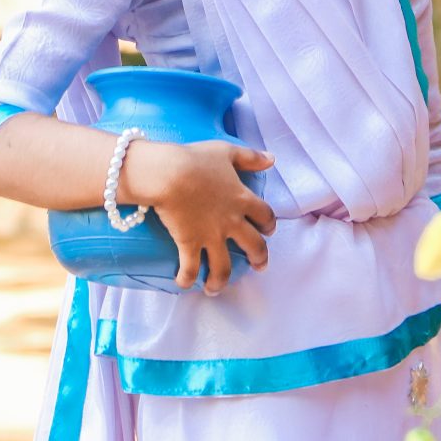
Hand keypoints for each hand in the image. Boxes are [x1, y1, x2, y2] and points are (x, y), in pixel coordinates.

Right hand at [124, 140, 275, 293]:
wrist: (170, 174)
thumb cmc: (196, 159)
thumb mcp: (227, 152)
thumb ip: (250, 157)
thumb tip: (271, 159)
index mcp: (242, 199)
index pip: (265, 215)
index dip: (269, 224)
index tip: (268, 231)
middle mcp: (231, 221)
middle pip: (254, 245)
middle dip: (259, 258)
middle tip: (258, 266)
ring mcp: (211, 235)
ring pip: (224, 266)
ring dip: (221, 280)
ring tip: (216, 288)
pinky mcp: (189, 243)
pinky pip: (190, 268)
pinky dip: (187, 279)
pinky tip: (183, 284)